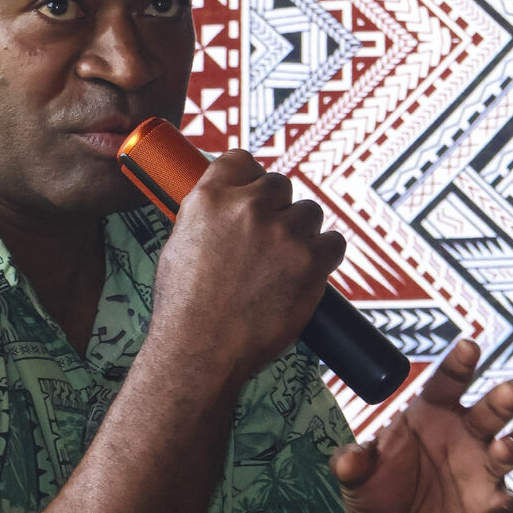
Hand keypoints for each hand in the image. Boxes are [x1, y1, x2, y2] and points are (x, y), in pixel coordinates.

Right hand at [152, 152, 345, 385]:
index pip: (240, 160)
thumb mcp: (179, 247)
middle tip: (267, 243)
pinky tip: (307, 273)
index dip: (250, 178)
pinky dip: (324, 257)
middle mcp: (246, 208)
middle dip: (277, 209)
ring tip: (284, 265)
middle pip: (279, 185)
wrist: (200, 352)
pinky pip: (333, 243)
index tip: (252, 195)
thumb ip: (205, 219)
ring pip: (309, 212)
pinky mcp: (310, 261)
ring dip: (302, 233)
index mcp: (208, 199)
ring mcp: (281, 233)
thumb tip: (225, 210)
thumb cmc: (184, 310)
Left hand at [331, 338, 512, 512]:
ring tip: (504, 449)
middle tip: (512, 390)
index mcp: (432, 414)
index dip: (459, 365)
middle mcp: (465, 436)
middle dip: (505, 398)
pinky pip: (506, 506)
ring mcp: (482, 472)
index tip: (469, 347)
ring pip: (512, 449)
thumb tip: (349, 459)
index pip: (448, 383)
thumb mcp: (356, 478)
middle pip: (491, 411)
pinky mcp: (490, 509)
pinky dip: (503, 508)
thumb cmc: (376, 492)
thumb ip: (352, 464)